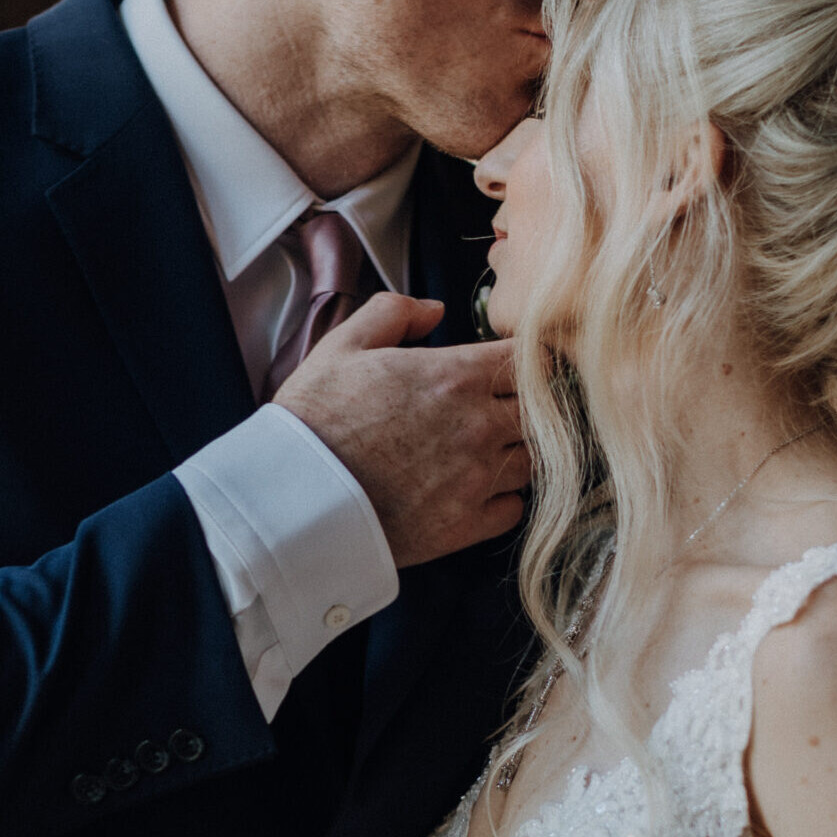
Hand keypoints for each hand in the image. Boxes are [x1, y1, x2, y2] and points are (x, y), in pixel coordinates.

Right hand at [273, 294, 528, 567]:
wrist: (294, 495)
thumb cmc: (315, 420)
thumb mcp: (343, 346)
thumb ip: (393, 314)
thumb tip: (434, 311)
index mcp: (456, 377)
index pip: (529, 361)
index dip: (525, 362)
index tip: (508, 370)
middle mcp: (478, 426)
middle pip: (541, 412)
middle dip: (524, 408)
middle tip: (498, 412)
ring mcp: (476, 479)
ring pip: (532, 461)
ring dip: (515, 453)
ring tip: (483, 452)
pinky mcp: (465, 525)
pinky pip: (513, 510)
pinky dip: (502, 500)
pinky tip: (475, 490)